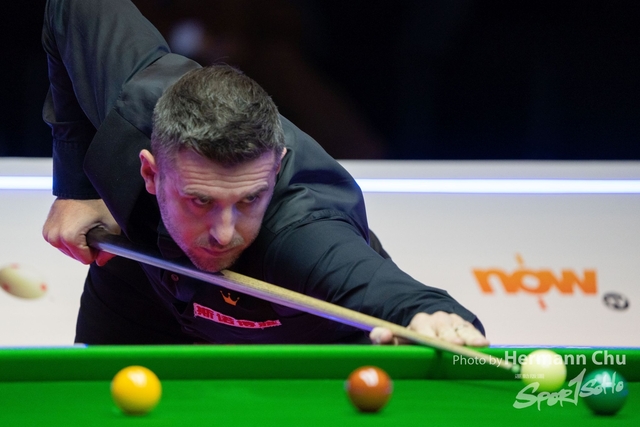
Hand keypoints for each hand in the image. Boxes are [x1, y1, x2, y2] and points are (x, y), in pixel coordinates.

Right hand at [42, 198, 120, 265]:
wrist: (81, 185)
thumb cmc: (97, 202)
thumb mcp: (112, 225)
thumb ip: (110, 248)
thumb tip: (101, 261)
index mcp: (69, 237)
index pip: (85, 259)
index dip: (96, 251)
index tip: (99, 237)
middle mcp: (54, 236)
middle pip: (75, 256)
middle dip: (86, 247)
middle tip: (93, 229)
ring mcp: (48, 232)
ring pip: (67, 250)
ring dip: (77, 243)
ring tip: (84, 225)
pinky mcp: (46, 228)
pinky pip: (60, 242)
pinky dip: (69, 238)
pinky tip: (76, 225)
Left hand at [369, 311, 488, 346]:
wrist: (426, 323)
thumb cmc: (409, 337)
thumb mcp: (393, 338)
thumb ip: (383, 337)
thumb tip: (384, 335)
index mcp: (419, 321)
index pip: (424, 328)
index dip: (429, 334)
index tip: (433, 339)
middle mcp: (438, 319)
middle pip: (445, 328)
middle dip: (450, 336)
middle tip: (457, 343)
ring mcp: (453, 322)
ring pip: (461, 329)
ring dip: (469, 337)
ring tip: (479, 345)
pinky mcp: (465, 327)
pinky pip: (472, 331)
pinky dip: (477, 337)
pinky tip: (485, 344)